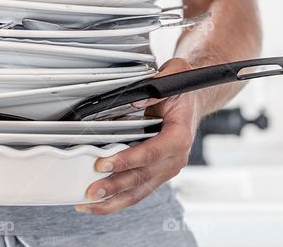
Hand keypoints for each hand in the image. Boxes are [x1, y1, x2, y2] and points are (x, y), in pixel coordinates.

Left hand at [78, 57, 201, 214]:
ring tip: (89, 204)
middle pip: (142, 178)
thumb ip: (154, 88)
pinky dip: (118, 199)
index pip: (151, 153)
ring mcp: (166, 170)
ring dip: (113, 200)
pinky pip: (138, 191)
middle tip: (91, 190)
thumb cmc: (182, 92)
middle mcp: (175, 158)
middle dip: (115, 186)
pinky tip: (99, 204)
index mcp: (180, 136)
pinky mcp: (157, 175)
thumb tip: (134, 99)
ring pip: (139, 191)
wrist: (193, 103)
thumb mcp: (173, 77)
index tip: (104, 163)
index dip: (127, 160)